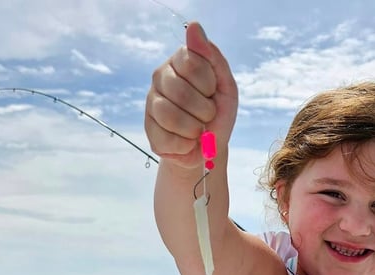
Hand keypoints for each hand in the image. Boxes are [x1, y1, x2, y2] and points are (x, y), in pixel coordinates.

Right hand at [144, 22, 237, 169]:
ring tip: (198, 129)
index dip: (209, 84)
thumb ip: (213, 57)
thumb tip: (194, 26)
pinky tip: (187, 141)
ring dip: (195, 129)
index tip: (212, 91)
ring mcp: (152, 104)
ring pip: (171, 117)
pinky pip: (168, 140)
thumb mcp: (225, 86)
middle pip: (181, 92)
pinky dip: (186, 146)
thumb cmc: (218, 114)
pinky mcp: (149, 131)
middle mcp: (160, 77)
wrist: (210, 148)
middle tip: (207, 114)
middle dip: (205, 110)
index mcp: (179, 61)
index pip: (191, 63)